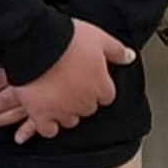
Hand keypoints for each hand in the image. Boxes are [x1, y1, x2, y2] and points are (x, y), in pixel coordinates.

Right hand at [0, 19, 129, 142]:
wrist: (37, 43)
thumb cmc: (68, 38)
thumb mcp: (99, 38)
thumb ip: (117, 51)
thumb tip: (130, 58)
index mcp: (100, 85)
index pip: (106, 96)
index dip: (98, 87)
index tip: (90, 79)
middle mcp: (84, 102)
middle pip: (88, 108)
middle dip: (82, 99)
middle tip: (71, 86)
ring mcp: (63, 110)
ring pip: (70, 120)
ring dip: (66, 112)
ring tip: (58, 100)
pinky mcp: (41, 114)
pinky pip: (47, 130)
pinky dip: (47, 125)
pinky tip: (45, 117)